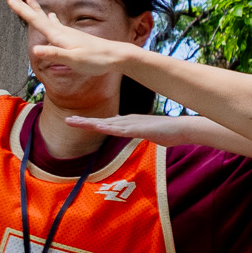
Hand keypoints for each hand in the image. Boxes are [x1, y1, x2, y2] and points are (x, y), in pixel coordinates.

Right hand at [7, 0, 138, 88]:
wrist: (116, 56)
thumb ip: (55, 54)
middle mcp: (62, 31)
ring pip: (47, 18)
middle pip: (39, 16)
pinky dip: (50, 19)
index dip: (20, 8)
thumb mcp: (74, 60)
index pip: (35, 20)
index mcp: (59, 36)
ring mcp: (68, 33)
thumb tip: (35, 50)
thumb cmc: (96, 60)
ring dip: (37, 9)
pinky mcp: (74, 37)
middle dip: (24, 6)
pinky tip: (53, 17)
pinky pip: (56, 25)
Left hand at [79, 111, 199, 142]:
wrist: (183, 128)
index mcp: (129, 122)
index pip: (106, 123)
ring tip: (75, 122)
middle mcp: (127, 121)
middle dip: (84, 122)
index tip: (76, 122)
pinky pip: (121, 130)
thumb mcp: (148, 132)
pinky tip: (98, 127)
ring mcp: (133, 125)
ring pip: (107, 124)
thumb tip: (131, 130)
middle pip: (102, 122)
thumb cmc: (169, 131)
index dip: (91, 123)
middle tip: (68, 121)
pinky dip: (108, 128)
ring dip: (90, 124)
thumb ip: (137, 130)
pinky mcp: (139, 129)